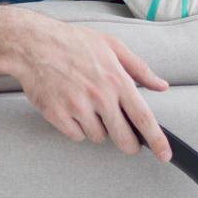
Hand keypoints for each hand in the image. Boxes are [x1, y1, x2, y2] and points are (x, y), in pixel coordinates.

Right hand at [7, 11, 172, 163]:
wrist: (33, 44)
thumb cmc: (72, 42)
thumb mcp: (111, 46)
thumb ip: (140, 68)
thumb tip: (161, 86)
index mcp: (116, 79)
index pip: (143, 118)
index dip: (157, 140)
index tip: (165, 155)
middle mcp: (99, 96)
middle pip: (124, 138)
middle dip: (129, 143)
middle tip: (125, 136)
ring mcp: (77, 108)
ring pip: (99, 137)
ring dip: (98, 128)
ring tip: (87, 104)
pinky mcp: (58, 116)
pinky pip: (77, 136)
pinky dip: (77, 127)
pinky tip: (71, 107)